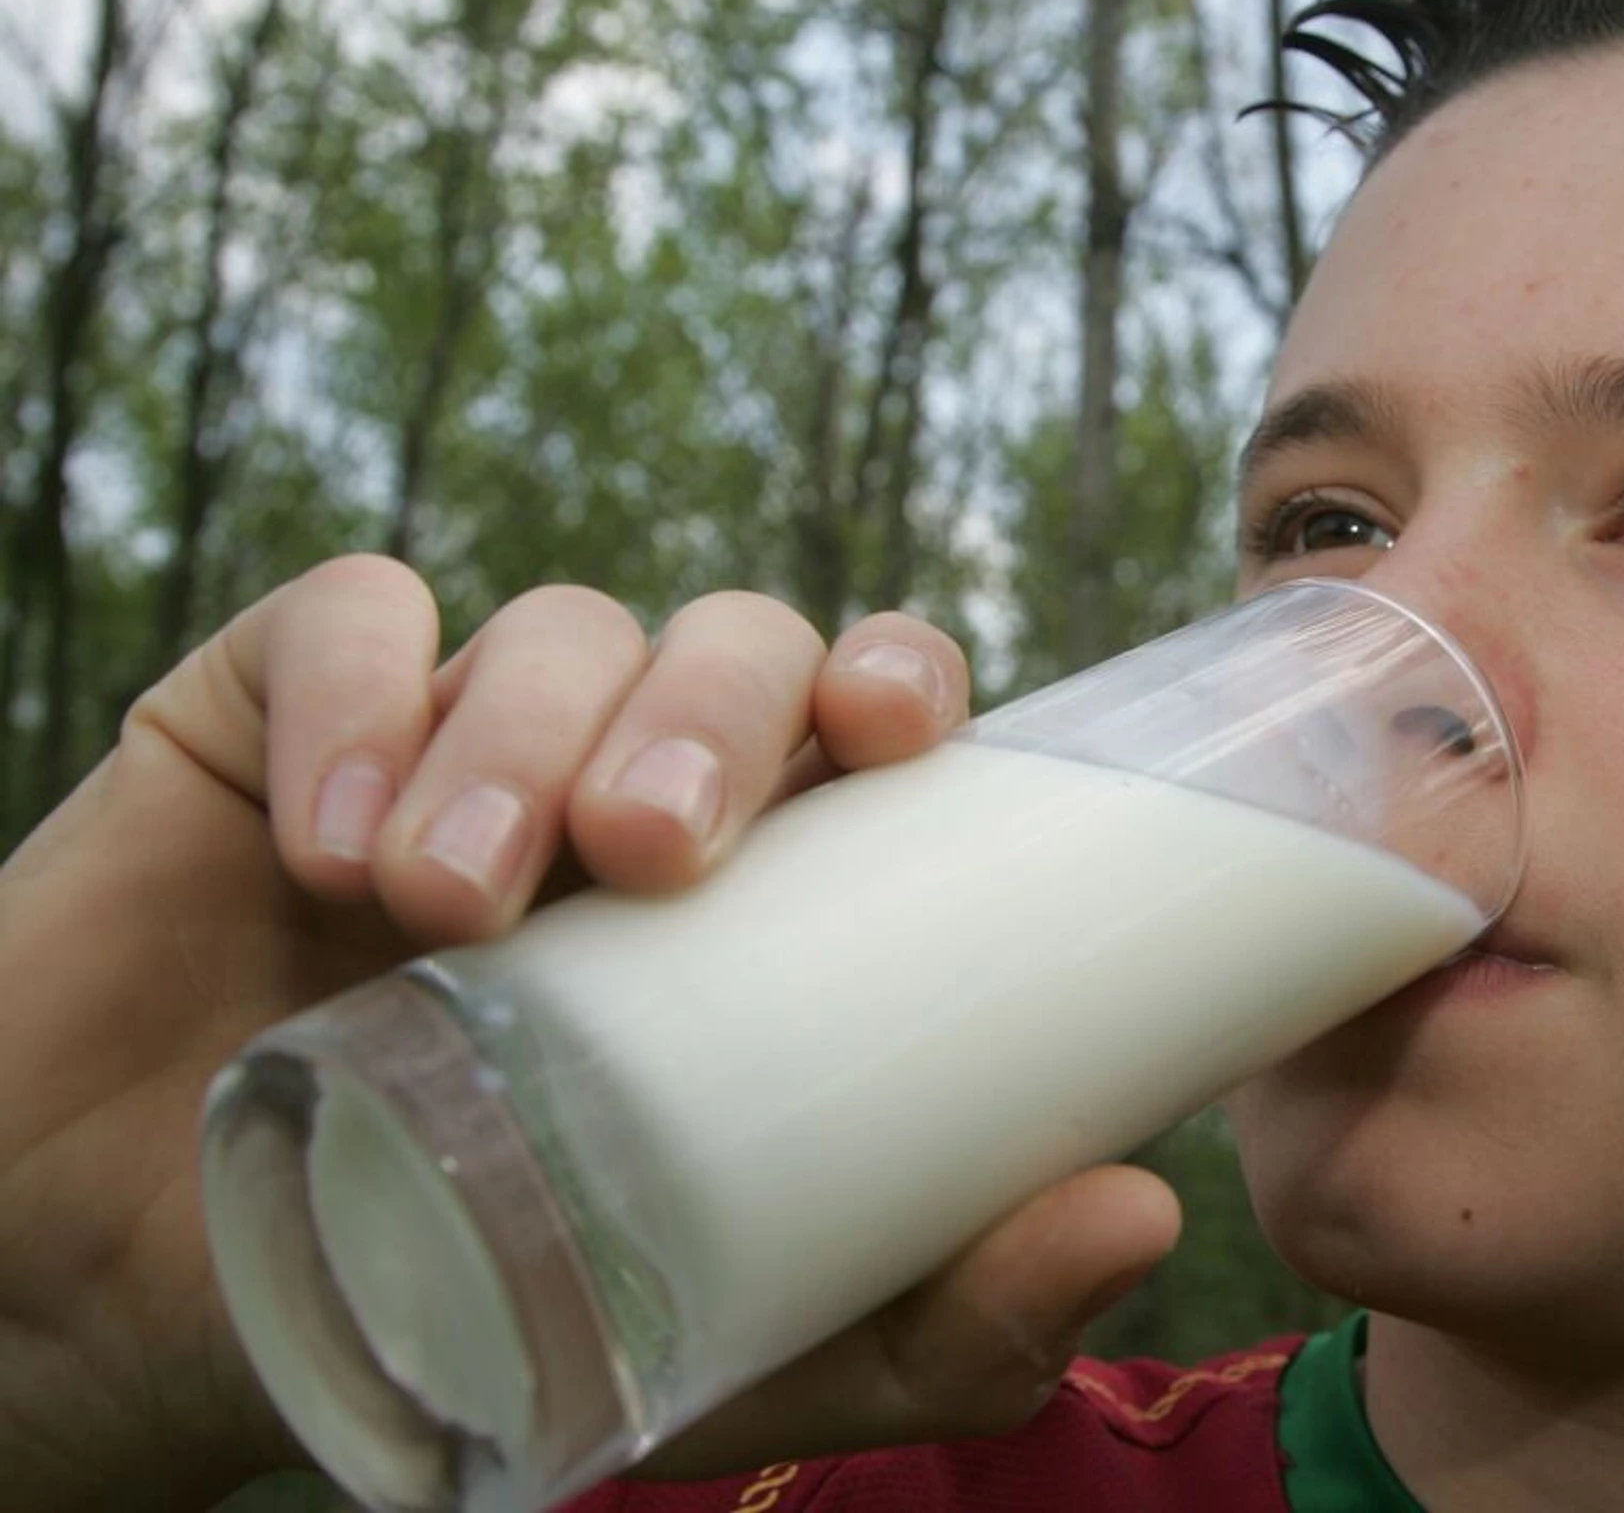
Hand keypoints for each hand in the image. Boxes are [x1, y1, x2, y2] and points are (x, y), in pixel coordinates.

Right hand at [0, 556, 1179, 1507]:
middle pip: (729, 643)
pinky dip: (357, 695)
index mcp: (749, 894)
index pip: (861, 722)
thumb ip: (932, 1316)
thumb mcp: (723, 1346)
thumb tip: (1141, 1210)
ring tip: (453, 896)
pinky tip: (324, 834)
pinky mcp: (272, 721)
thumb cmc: (465, 1308)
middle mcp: (617, 792)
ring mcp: (452, 745)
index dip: (900, 679)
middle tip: (652, 852)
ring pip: (551, 626)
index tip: (898, 731)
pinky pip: (343, 617)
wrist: (141, 1326)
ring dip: (522, 731)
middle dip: (714, 708)